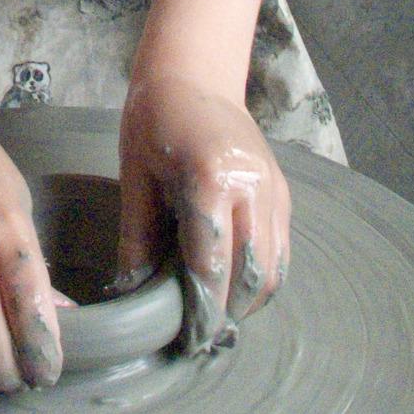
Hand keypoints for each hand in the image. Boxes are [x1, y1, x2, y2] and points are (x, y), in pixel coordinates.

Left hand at [117, 67, 288, 352]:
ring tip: (217, 315)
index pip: (212, 264)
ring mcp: (273, 189)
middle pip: (252, 274)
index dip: (201, 308)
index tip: (187, 339)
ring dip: (249, 299)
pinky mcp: (282, 191)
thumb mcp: (136, 176)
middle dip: (228, 312)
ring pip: (274, 267)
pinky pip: (280, 248)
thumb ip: (137, 237)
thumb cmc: (155, 119)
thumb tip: (131, 291)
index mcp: (211, 179)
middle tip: (201, 336)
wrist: (194, 74)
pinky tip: (234, 285)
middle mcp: (252, 187)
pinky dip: (262, 275)